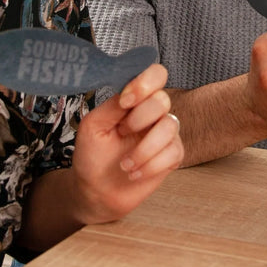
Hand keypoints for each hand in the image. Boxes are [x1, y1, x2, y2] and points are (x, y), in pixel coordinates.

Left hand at [70, 63, 182, 224]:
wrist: (96, 191)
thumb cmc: (92, 155)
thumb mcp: (93, 126)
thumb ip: (111, 106)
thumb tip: (128, 93)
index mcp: (135, 100)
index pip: (155, 75)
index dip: (144, 84)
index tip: (125, 102)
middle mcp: (153, 113)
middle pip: (162, 99)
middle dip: (139, 119)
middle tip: (121, 133)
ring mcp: (165, 133)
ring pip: (170, 126)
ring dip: (144, 149)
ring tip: (125, 164)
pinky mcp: (172, 155)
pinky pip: (173, 152)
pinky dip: (150, 165)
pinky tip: (134, 173)